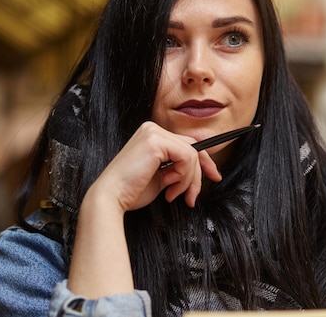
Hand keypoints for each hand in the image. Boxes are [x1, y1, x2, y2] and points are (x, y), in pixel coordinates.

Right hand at [89, 121, 221, 213]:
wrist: (112, 197)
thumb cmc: (131, 190)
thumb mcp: (161, 176)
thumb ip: (177, 167)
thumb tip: (198, 170)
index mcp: (152, 135)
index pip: (187, 144)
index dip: (204, 161)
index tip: (213, 176)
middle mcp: (152, 128)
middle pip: (193, 146)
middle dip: (199, 173)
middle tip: (193, 196)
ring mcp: (153, 133)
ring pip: (192, 154)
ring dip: (188, 180)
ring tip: (173, 193)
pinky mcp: (155, 142)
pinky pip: (187, 157)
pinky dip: (184, 176)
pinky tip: (169, 186)